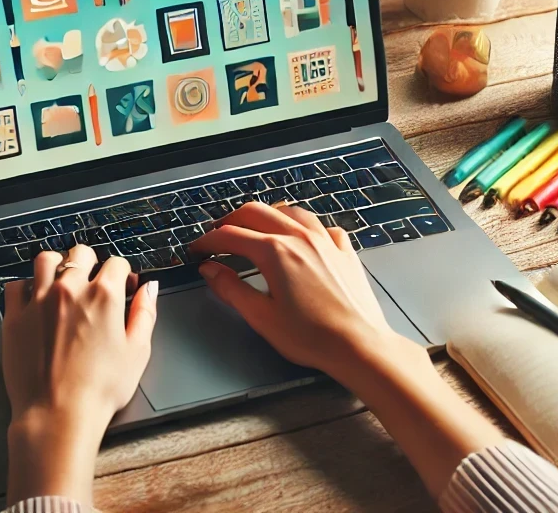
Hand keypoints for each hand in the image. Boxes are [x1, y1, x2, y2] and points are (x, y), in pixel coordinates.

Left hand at [1, 245, 157, 505]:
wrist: (59, 413)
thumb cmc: (101, 388)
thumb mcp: (137, 352)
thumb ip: (145, 314)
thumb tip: (150, 289)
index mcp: (104, 295)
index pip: (116, 263)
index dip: (122, 273)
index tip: (121, 284)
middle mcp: (70, 289)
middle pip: (79, 254)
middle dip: (90, 261)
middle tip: (91, 279)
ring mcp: (39, 300)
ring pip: (45, 260)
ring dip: (56, 265)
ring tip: (61, 281)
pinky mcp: (15, 317)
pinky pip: (16, 286)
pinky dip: (25, 287)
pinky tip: (33, 299)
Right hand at [190, 202, 505, 493]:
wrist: (359, 345)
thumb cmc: (312, 337)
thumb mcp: (261, 317)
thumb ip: (231, 288)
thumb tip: (210, 269)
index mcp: (275, 252)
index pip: (230, 235)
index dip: (208, 240)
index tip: (198, 249)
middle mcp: (300, 237)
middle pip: (257, 212)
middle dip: (233, 220)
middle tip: (219, 234)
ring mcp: (325, 241)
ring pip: (291, 211)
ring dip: (268, 214)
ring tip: (256, 227)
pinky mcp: (344, 251)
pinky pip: (322, 225)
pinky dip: (305, 225)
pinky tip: (303, 236)